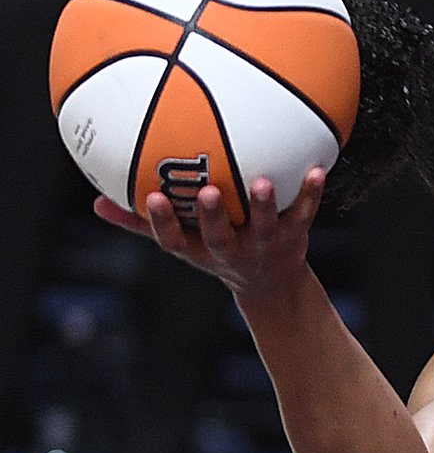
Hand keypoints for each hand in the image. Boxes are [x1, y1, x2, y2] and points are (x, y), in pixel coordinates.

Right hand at [94, 169, 324, 303]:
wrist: (271, 284)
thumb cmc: (217, 249)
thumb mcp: (183, 242)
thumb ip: (141, 223)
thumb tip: (96, 203)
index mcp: (201, 250)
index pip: (175, 241)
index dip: (163, 222)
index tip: (151, 197)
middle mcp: (232, 249)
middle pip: (219, 237)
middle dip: (212, 216)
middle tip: (208, 192)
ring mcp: (264, 244)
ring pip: (263, 226)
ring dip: (264, 205)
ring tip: (262, 182)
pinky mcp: (294, 235)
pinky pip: (303, 212)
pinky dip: (310, 192)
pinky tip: (318, 168)